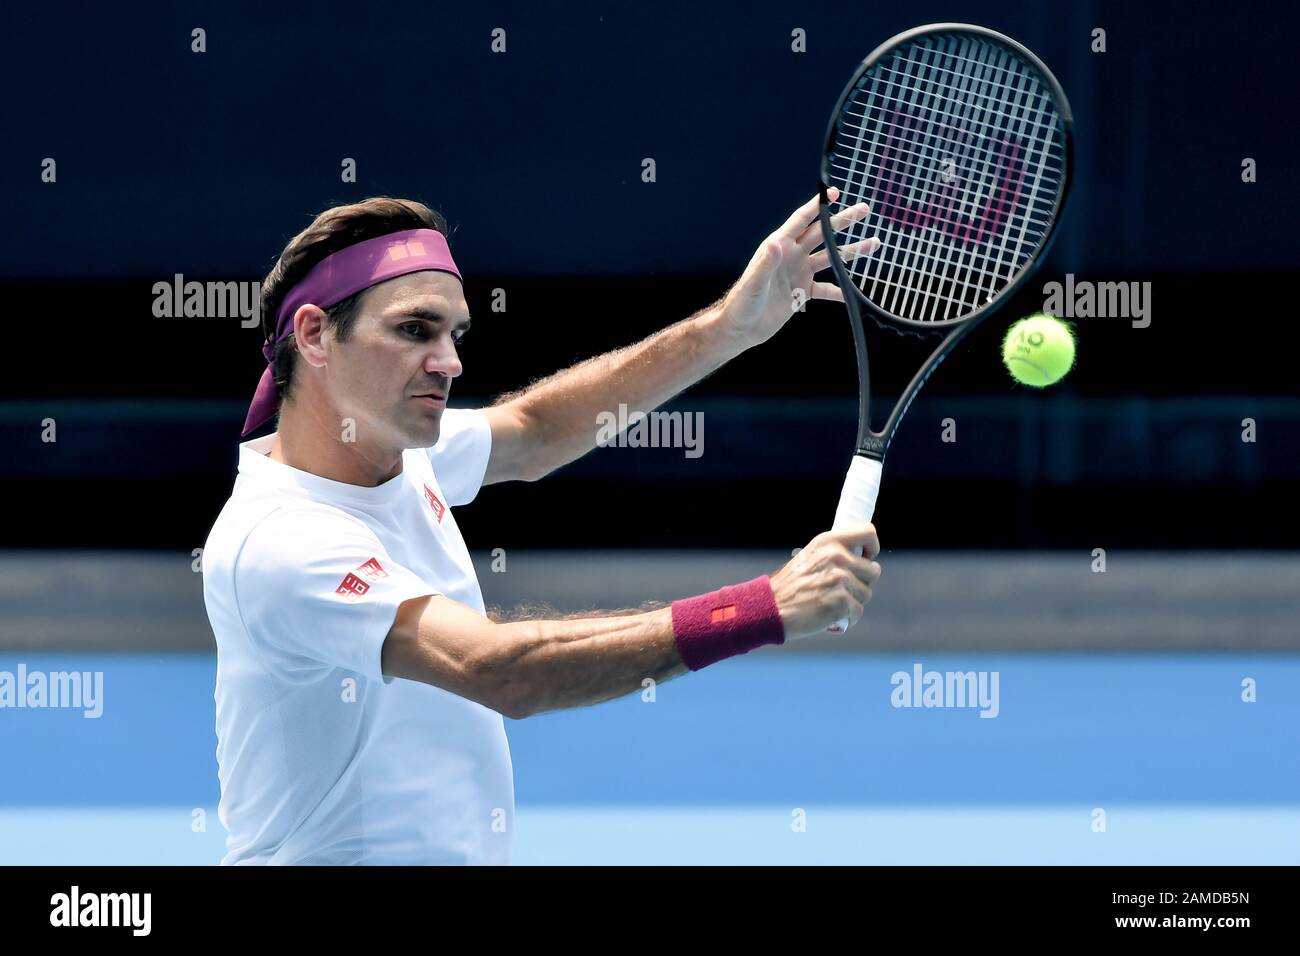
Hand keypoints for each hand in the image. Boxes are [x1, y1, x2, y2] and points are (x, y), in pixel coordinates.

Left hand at [717, 187, 881, 349]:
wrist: (741, 328)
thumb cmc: (742, 303)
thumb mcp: (754, 283)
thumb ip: (765, 264)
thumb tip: (776, 244)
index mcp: (779, 247)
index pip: (801, 220)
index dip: (818, 206)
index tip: (834, 192)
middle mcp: (791, 256)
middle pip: (822, 234)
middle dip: (843, 222)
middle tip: (864, 210)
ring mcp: (798, 273)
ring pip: (830, 259)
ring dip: (851, 252)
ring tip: (874, 243)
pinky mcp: (802, 292)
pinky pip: (826, 289)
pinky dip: (841, 291)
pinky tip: (854, 294)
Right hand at [770, 525, 881, 638]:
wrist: (770, 607)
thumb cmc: (790, 585)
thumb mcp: (809, 557)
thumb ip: (835, 553)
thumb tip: (863, 557)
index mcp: (828, 541)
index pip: (868, 532)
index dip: (872, 547)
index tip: (867, 557)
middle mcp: (836, 557)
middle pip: (873, 571)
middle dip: (862, 582)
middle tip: (842, 589)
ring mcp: (839, 580)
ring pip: (866, 593)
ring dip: (853, 601)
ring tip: (832, 602)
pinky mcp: (841, 602)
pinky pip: (858, 611)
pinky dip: (848, 617)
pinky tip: (832, 616)